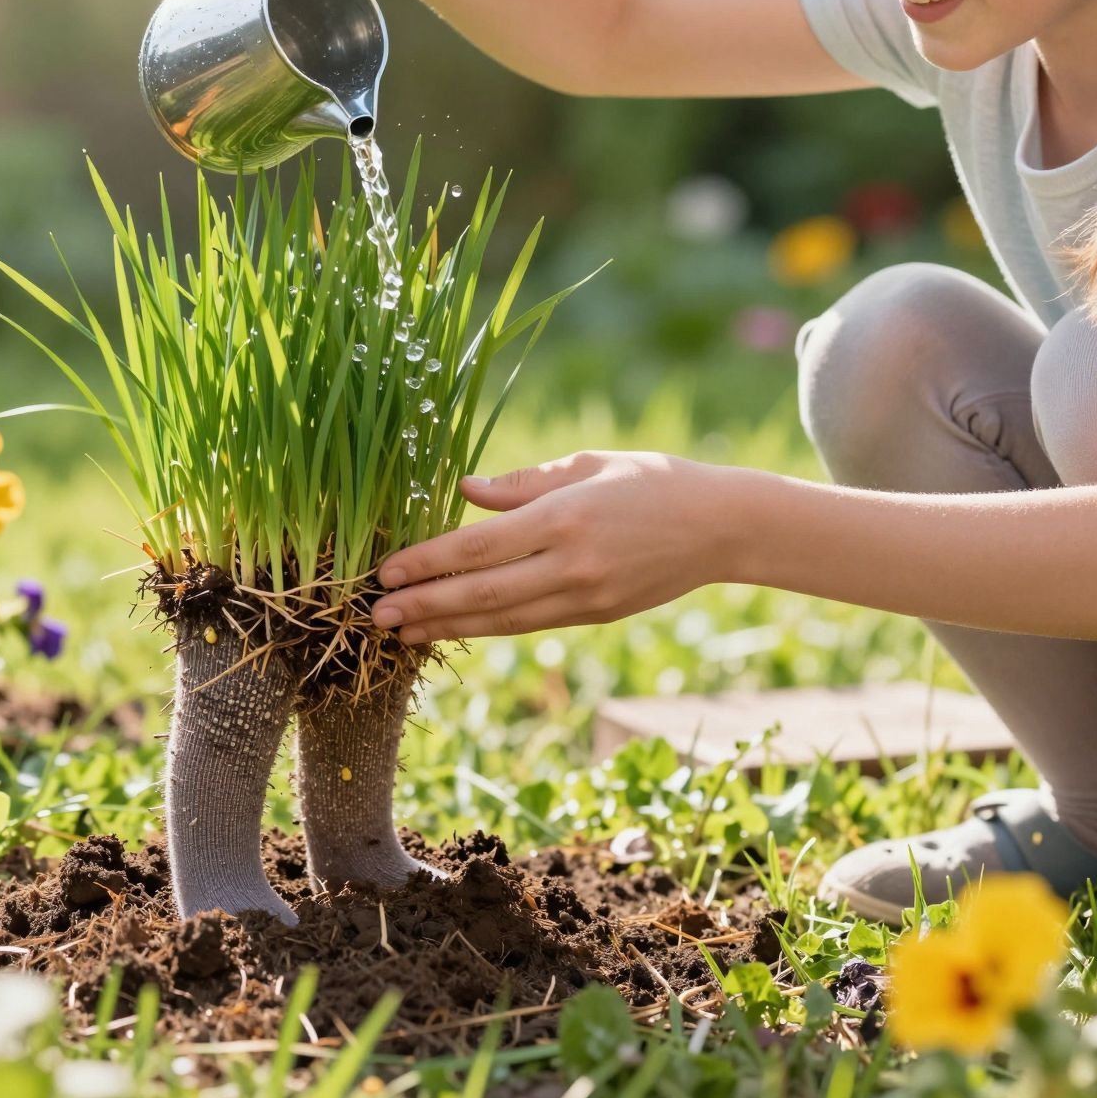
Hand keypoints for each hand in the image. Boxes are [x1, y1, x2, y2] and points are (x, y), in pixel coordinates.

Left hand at [370, 452, 739, 643]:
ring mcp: (586, 596)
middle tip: (375, 615)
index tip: (388, 571)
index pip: (480, 546)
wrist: (721, 527)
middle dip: (425, 605)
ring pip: (503, 619)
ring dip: (448, 626)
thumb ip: (524, 482)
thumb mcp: (589, 465)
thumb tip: (465, 490)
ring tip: (402, 633)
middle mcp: (572, 563)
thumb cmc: (652, 480)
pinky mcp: (597, 615)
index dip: (429, 561)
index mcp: (565, 516)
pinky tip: (455, 628)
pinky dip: (488, 628)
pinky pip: (531, 624)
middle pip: (483, 592)